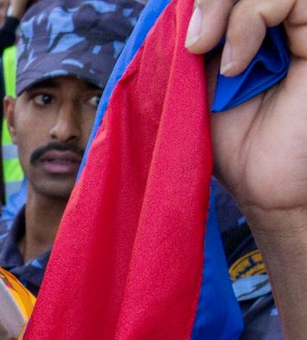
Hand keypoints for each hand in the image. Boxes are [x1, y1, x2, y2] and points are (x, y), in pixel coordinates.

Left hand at [191, 0, 306, 223]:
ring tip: (208, 51)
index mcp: (257, 21)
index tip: (186, 40)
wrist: (266, 184)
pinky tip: (237, 65)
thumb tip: (182, 4)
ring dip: (227, 6)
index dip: (206, 0)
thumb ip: (201, 37)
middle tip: (195, 44)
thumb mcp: (202, 82)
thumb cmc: (236, 141)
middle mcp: (285, 18)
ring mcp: (304, 24)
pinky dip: (251, 20)